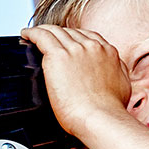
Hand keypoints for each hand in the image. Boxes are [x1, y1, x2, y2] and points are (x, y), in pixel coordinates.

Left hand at [21, 25, 131, 139]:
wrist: (100, 118)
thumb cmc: (109, 110)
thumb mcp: (123, 84)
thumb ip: (116, 71)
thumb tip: (111, 69)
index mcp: (107, 52)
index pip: (87, 36)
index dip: (74, 37)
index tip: (66, 42)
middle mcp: (91, 46)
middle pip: (70, 32)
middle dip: (58, 34)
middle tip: (47, 39)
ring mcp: (74, 49)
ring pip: (54, 31)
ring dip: (43, 30)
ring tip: (32, 34)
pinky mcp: (57, 56)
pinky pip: (41, 36)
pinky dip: (32, 33)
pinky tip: (26, 34)